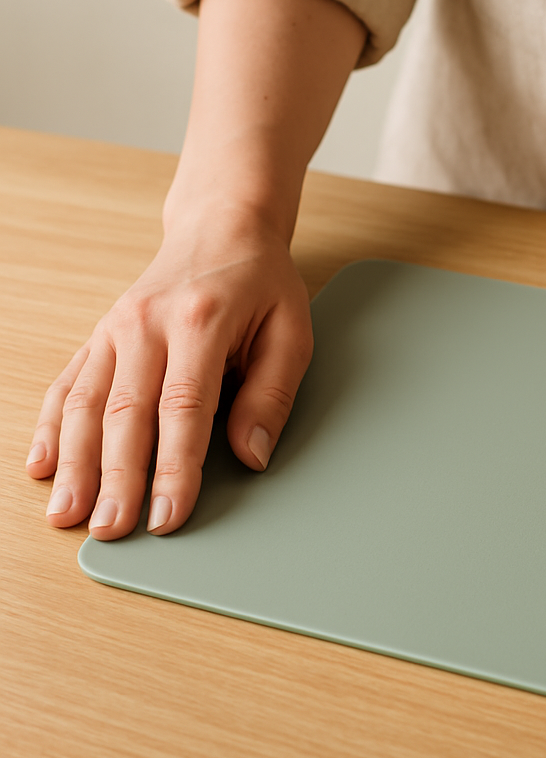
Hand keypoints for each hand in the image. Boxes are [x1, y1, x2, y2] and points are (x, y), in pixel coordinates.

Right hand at [25, 218, 312, 538]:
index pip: (183, 407)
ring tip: (68, 514)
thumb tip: (250, 456)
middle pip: (126, 413)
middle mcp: (147, 323)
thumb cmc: (262, 282)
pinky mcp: (99, 334)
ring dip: (76, 463)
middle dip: (116, 479)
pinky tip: (42, 465)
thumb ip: (272, 394)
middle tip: (111, 531)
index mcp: (201, 320)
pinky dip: (54, 427)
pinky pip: (69, 383)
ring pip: (88, 404)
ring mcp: (116, 327)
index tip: (169, 515)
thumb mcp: (291, 330)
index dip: (174, 468)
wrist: (222, 226)